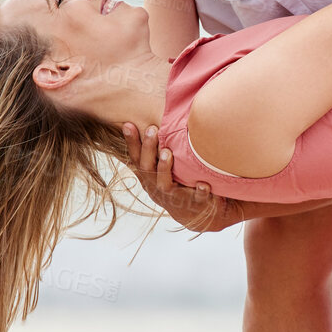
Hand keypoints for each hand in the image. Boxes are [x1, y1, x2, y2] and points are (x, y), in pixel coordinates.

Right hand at [123, 122, 238, 232]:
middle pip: (148, 167)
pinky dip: (199, 192)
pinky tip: (203, 184)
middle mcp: (157, 186)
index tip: (128, 124)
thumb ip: (155, 148)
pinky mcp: (193, 204)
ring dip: (165, 168)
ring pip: (165, 183)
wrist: (193, 214)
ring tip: (168, 153)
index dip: (131, 142)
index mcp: (148, 175)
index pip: (136, 157)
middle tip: (152, 130)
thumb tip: (146, 117)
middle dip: (149, 148)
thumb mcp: (160, 167)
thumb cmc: (175, 182)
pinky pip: (196, 198)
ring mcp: (174, 196)